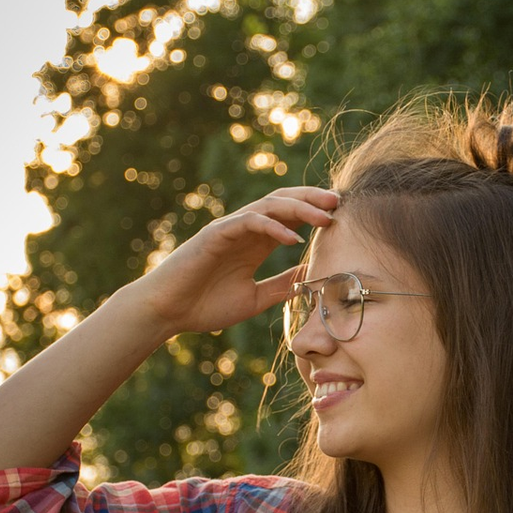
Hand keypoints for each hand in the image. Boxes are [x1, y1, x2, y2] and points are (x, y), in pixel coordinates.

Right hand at [139, 186, 337, 334]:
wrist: (167, 312)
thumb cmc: (205, 305)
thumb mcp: (256, 298)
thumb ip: (283, 285)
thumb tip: (313, 278)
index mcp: (256, 243)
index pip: (292, 218)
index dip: (317, 213)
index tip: (344, 217)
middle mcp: (246, 230)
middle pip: (285, 202)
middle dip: (314, 199)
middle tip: (341, 203)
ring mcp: (230, 229)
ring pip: (270, 206)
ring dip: (299, 208)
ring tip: (324, 215)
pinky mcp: (215, 235)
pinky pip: (248, 223)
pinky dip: (272, 227)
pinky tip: (292, 238)